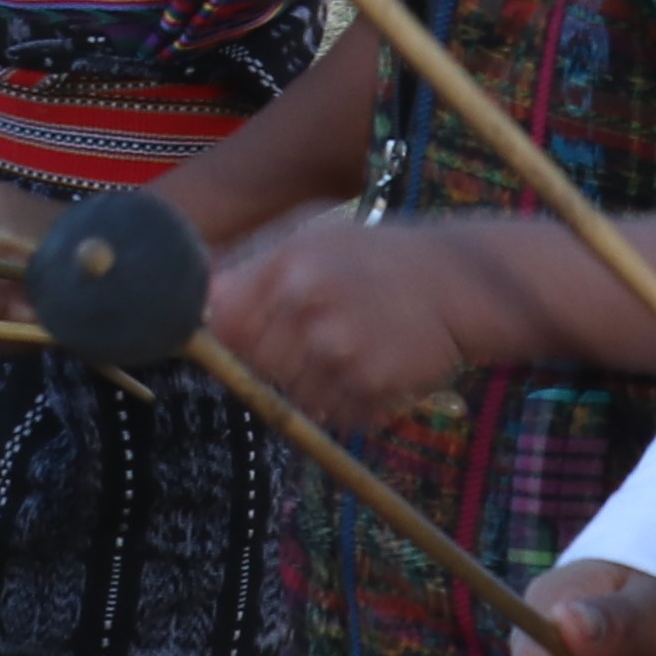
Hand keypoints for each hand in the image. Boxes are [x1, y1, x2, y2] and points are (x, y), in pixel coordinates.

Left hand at [205, 214, 490, 432]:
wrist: (461, 280)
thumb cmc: (378, 258)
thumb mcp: (313, 240)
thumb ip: (251, 269)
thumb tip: (195, 303)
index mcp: (287, 266)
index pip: (222, 324)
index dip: (231, 337)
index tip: (249, 336)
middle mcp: (306, 306)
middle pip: (253, 366)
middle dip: (276, 360)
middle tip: (318, 337)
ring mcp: (338, 349)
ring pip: (293, 396)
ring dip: (314, 385)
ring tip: (351, 348)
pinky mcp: (369, 385)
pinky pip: (335, 415)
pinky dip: (350, 403)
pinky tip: (374, 367)